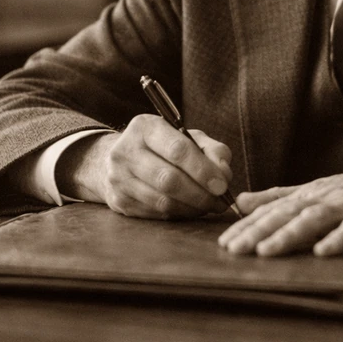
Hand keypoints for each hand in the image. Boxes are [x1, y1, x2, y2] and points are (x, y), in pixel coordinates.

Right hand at [58, 114, 232, 218]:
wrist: (123, 159)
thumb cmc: (163, 146)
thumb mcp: (189, 136)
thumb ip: (212, 149)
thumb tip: (224, 173)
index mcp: (145, 127)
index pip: (177, 150)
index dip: (203, 170)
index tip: (222, 185)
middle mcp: (125, 151)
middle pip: (169, 180)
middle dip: (200, 194)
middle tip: (220, 201)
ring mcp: (118, 178)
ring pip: (162, 201)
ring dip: (192, 207)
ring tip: (209, 206)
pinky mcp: (119, 201)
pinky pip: (156, 213)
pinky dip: (179, 214)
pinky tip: (190, 209)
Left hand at [217, 157, 342, 256]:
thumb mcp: (317, 190)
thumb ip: (279, 196)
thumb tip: (240, 201)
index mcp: (311, 193)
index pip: (274, 209)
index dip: (249, 225)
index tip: (224, 242)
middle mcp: (326, 197)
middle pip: (288, 213)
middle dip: (259, 231)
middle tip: (234, 249)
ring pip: (315, 219)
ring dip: (289, 235)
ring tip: (266, 252)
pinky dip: (339, 240)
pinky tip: (323, 253)